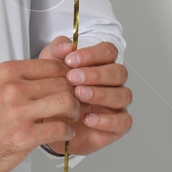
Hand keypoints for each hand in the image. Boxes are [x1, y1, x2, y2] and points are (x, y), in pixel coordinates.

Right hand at [0, 57, 80, 171]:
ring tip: (70, 118)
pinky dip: (68, 132)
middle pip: (63, 82)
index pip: (53, 65)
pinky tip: (63, 133)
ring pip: (66, 101)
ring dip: (74, 111)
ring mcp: (19, 112)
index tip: (72, 85)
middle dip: (75, 94)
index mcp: (8, 72)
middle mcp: (14, 88)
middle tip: (75, 103)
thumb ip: (24, 78)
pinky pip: (60, 128)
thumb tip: (56, 72)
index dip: (69, 76)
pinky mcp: (24, 136)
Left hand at [36, 37, 131, 156]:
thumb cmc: (53, 93)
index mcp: (100, 66)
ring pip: (124, 95)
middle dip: (96, 74)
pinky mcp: (116, 126)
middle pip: (119, 72)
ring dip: (102, 94)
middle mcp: (112, 84)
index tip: (70, 60)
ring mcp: (117, 105)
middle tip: (73, 78)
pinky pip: (124, 122)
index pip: (108, 52)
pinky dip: (107, 120)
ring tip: (79, 95)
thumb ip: (56, 52)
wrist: (48, 122)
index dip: (92, 54)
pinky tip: (88, 118)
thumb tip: (68, 45)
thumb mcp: (48, 68)